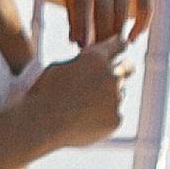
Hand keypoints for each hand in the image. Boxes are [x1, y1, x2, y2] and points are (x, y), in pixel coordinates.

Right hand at [33, 31, 133, 150]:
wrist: (41, 123)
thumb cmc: (44, 93)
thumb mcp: (60, 66)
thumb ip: (82, 62)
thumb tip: (93, 62)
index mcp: (96, 58)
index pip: (120, 44)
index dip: (119, 47)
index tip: (119, 51)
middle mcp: (111, 75)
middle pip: (128, 67)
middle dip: (121, 70)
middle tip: (108, 79)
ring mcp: (116, 98)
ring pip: (120, 93)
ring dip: (109, 96)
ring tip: (84, 107)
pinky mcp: (116, 119)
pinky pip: (115, 114)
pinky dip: (104, 117)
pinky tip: (85, 121)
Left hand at [65, 0, 151, 51]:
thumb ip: (73, 11)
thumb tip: (75, 42)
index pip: (80, 1)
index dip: (81, 25)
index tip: (81, 45)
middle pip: (103, 10)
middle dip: (101, 36)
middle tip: (99, 52)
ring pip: (122, 12)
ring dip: (118, 34)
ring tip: (113, 47)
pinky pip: (146, 7)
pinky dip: (141, 26)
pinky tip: (133, 37)